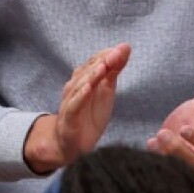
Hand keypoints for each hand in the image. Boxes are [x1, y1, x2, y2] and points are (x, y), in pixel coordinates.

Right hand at [25, 43, 130, 173]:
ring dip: (91, 76)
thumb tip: (125, 47)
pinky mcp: (68, 119)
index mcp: (83, 80)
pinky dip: (80, 97)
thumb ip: (113, 71)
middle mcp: (74, 89)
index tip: (122, 49)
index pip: (93, 62)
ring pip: (78, 86)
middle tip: (116, 53)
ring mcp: (70, 104)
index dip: (106, 55)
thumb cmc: (89, 116)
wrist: (73, 145)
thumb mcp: (106, 92)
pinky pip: (73, 106)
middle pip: (86, 72)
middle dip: (101, 62)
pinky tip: (88, 89)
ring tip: (103, 67)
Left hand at [146, 81, 193, 176]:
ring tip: (154, 139)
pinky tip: (149, 144)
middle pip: (193, 162)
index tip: (184, 129)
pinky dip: (152, 160)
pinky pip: (161, 170)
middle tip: (163, 133)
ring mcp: (184, 168)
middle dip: (178, 149)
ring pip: (176, 168)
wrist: (187, 137)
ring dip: (163, 155)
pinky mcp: (169, 171)